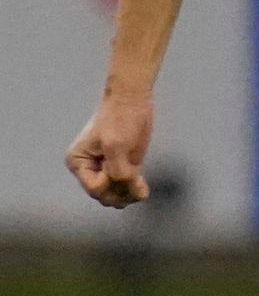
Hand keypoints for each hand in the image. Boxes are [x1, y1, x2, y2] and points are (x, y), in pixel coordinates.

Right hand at [67, 86, 153, 206]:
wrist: (131, 101)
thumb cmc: (119, 119)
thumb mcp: (116, 145)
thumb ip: (117, 169)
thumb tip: (129, 188)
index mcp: (79, 162)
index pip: (93, 188)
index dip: (108, 185)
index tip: (120, 169)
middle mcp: (89, 168)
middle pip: (103, 194)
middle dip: (119, 194)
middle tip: (137, 187)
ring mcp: (106, 168)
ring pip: (115, 193)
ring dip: (128, 195)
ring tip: (141, 190)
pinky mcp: (122, 165)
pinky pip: (125, 185)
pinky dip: (134, 190)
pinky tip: (143, 190)